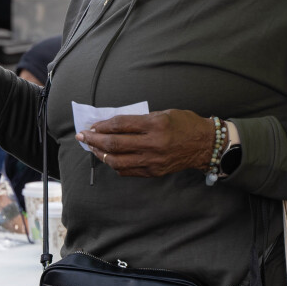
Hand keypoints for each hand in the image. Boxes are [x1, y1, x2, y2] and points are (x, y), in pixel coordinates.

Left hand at [76, 110, 214, 177]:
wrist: (204, 145)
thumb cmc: (184, 124)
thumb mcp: (162, 113)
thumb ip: (139, 120)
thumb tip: (113, 125)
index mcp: (155, 124)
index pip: (120, 125)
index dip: (102, 125)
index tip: (92, 125)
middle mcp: (153, 143)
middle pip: (115, 143)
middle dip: (94, 139)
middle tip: (82, 136)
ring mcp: (152, 160)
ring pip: (117, 160)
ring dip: (100, 153)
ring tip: (92, 147)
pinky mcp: (153, 172)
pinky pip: (127, 170)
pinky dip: (114, 164)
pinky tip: (108, 157)